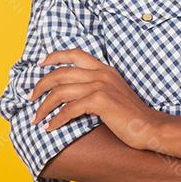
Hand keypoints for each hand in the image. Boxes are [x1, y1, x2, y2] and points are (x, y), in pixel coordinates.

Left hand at [29, 47, 162, 150]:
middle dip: (40, 85)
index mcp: (104, 69)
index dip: (54, 56)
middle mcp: (101, 74)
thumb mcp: (113, 93)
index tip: (40, 64)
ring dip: (44, 106)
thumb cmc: (130, 115)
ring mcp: (101, 86)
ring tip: (36, 118)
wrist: (149, 127)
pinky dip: (56, 119)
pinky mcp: (101, 102)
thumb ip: (96, 87)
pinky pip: (69, 109)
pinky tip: (50, 127)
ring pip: (61, 91)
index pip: (75, 54)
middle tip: (30, 98)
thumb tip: (73, 93)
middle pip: (61, 73)